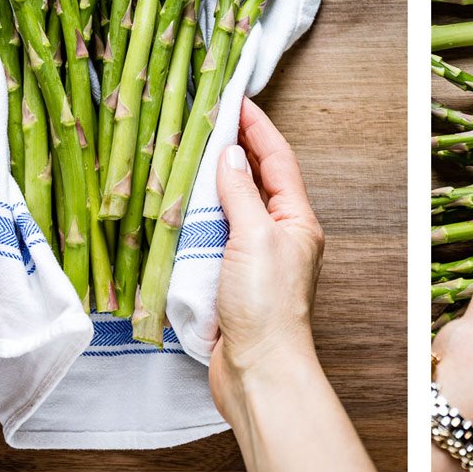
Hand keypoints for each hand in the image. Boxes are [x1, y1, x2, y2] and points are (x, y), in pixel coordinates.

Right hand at [208, 98, 324, 415]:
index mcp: (296, 220)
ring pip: (231, 209)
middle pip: (255, 180)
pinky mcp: (231, 281)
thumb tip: (229, 153)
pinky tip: (177, 209)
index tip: (233, 99)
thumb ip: (240, 193)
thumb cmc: (266, 307)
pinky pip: (214, 238)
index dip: (256, 126)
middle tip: (203, 121)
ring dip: (210, 184)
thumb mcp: (255, 238)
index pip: (276, 159)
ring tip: (185, 156)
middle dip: (232, 150)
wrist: (258, 372)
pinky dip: (197, 220)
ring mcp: (255, 259)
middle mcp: (279, 235)